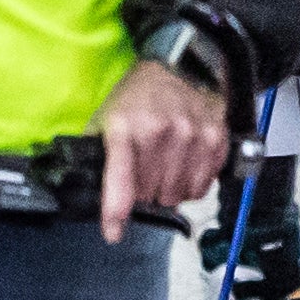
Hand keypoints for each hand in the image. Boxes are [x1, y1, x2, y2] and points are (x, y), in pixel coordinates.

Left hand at [92, 57, 229, 243]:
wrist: (181, 66)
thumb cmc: (139, 97)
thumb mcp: (107, 117)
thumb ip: (96, 152)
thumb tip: (83, 187)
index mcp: (126, 128)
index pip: (121, 181)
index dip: (115, 212)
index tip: (113, 233)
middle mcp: (161, 133)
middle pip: (150, 195)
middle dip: (144, 193)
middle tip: (143, 177)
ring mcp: (192, 136)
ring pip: (178, 194)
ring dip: (168, 191)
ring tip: (164, 171)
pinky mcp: (216, 139)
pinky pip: (203, 185)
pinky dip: (192, 185)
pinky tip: (185, 167)